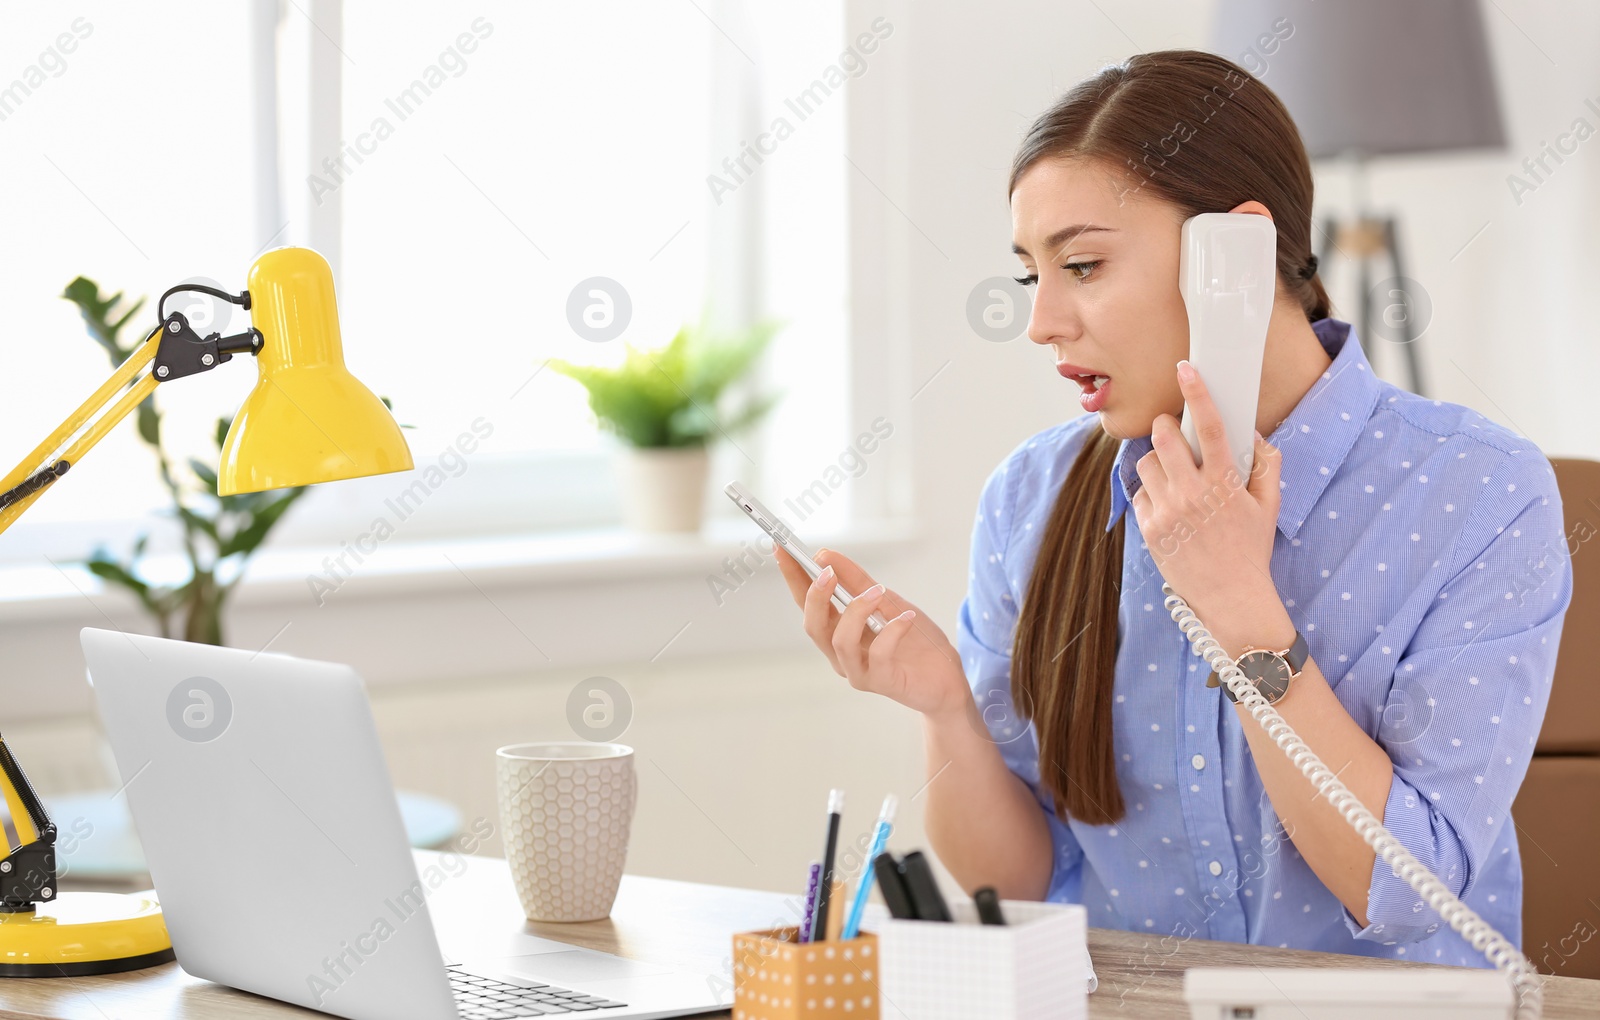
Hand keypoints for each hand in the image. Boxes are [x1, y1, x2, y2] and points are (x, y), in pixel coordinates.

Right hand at [774, 545, 969, 717]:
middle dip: (815, 596)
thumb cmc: (915, 641)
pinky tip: (906, 617)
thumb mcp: (887, 601)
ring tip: (876, 592)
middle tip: (827, 570)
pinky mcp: (884, 682)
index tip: (782, 550)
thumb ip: (857, 581)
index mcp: (838, 632)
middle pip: (814, 626)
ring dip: (856, 611)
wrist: (947, 677)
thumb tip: (825, 555)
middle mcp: (841, 654)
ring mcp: (860, 671)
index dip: (793, 578)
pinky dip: (892, 631)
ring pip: (840, 641)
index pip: (807, 604)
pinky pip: (879, 655)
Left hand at [1130, 360, 1284, 636]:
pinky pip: (1140, 492)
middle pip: (1164, 436)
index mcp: (1225, 482)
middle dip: (1166, 427)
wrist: (1229, 597)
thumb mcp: (1269, 506)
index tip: (1186, 368)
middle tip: (1175, 433)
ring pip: (1146, 462)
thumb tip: (1252, 436)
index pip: (1210, 426)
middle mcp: (1192, 493)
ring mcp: (1167, 511)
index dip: (1197, 393)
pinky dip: (1152, 491)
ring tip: (1174, 475)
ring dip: (1157, 460)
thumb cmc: (1250, 549)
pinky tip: (1169, 504)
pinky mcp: (1149, 527)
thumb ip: (1267, 465)